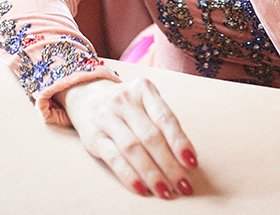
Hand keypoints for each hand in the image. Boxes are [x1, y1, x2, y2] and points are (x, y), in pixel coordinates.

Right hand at [54, 77, 197, 198]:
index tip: (192, 163)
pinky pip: (114, 159)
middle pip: (151, 136)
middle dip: (169, 164)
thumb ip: (161, 121)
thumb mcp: (145, 101)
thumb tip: (184, 156)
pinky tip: (142, 189)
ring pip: (133, 149)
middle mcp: (125, 101)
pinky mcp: (95, 137)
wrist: (87, 97)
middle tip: (183, 185)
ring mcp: (108, 118)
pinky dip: (130, 176)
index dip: (180, 142)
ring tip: (165, 191)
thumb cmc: (127, 104)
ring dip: (152, 174)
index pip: (165, 118)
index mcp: (144, 89)